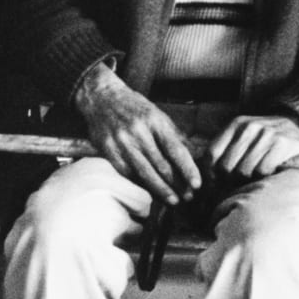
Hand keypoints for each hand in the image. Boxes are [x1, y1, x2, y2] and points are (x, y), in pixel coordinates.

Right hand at [74, 63, 200, 203]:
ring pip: (145, 173)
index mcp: (155, 120)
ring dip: (161, 190)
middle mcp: (139, 132)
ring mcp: (122, 142)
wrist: (101, 98)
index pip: (175, 149)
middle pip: (161, 165)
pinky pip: (127, 173)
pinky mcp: (109, 151)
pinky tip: (150, 193)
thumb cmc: (134, 107)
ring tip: (173, 200)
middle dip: (177, 184)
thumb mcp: (157, 114)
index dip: (187, 168)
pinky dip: (140, 185)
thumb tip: (192, 156)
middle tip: (188, 197)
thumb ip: (173, 135)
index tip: (197, 184)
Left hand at [206, 115, 298, 180]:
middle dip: (227, 181)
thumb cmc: (265, 136)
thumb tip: (206, 178)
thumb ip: (226, 149)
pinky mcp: (281, 144)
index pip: (211, 154)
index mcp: (235, 124)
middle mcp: (248, 127)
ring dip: (246, 181)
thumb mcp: (244, 134)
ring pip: (243, 171)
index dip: (209, 173)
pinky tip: (266, 175)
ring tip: (251, 180)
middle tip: (233, 186)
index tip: (212, 185)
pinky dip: (262, 178)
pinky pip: (262, 171)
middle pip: (226, 166)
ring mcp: (265, 135)